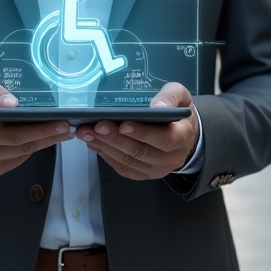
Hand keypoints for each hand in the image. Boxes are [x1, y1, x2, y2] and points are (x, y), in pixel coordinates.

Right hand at [0, 75, 70, 175]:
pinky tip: (43, 138)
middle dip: (49, 137)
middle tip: (68, 128)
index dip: (40, 130)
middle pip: (23, 146)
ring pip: (23, 154)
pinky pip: (17, 159)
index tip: (61, 122)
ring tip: (61, 132)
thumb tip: (12, 103)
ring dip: (44, 143)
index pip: (15, 133)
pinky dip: (31, 148)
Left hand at [75, 83, 198, 180]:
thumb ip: (170, 97)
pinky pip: (123, 167)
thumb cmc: (177, 111)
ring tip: (86, 132)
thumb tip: (157, 106)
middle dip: (114, 138)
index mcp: (181, 138)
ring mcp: (156, 169)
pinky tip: (93, 142)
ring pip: (128, 161)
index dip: (142, 133)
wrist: (184, 134)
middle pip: (140, 151)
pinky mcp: (143, 174)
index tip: (123, 124)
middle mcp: (170, 158)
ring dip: (105, 146)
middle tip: (94, 126)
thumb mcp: (180, 96)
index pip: (163, 138)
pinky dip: (106, 155)